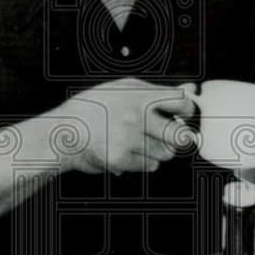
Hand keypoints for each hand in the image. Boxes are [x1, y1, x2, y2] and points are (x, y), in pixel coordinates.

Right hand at [54, 78, 196, 174]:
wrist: (64, 131)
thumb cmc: (95, 107)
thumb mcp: (125, 89)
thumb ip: (160, 91)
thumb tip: (191, 89)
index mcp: (139, 95)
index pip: (181, 103)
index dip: (186, 110)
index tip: (182, 114)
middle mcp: (135, 115)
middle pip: (180, 134)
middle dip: (178, 137)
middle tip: (168, 134)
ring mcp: (128, 139)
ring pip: (166, 153)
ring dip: (158, 150)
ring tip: (139, 141)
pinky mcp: (121, 159)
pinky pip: (150, 166)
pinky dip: (144, 161)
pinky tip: (129, 151)